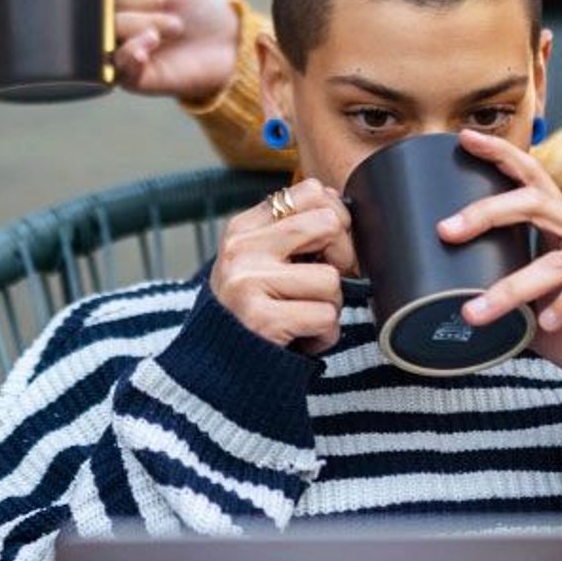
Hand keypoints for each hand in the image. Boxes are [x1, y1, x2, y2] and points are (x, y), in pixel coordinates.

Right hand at [114, 0, 239, 102]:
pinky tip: (151, 42)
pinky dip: (131, 52)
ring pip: (109, 35)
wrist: (227, 42)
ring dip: (141, 24)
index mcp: (120, 1)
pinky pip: (119, 67)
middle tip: (167, 7)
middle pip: (103, 10)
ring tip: (175, 26)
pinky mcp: (134, 79)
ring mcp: (123, 53)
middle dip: (137, 2)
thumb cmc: (200, 6)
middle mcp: (116, 27)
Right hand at [212, 179, 355, 354]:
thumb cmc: (254, 312)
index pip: (312, 191)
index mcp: (244, 228)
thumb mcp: (262, 262)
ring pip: (331, 278)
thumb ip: (294, 234)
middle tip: (324, 284)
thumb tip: (340, 208)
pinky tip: (301, 339)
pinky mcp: (261, 319)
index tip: (327, 247)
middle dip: (343, 258)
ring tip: (303, 317)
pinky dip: (324, 335)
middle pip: (329, 224)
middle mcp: (242, 249)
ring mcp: (248, 282)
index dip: (336, 218)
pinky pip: (325, 317)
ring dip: (330, 306)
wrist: (218, 369)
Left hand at [440, 130, 561, 405]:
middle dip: (488, 212)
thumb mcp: (530, 312)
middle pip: (538, 204)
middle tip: (446, 231)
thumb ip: (499, 296)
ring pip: (558, 262)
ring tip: (476, 314)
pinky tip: (547, 323)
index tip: (464, 140)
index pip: (534, 182)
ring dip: (512, 289)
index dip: (502, 157)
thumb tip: (440, 298)